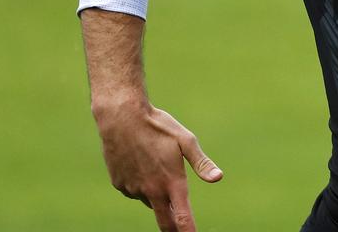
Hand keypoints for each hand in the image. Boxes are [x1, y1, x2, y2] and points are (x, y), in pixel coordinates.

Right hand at [95, 101, 222, 231]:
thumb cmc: (158, 126)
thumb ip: (201, 163)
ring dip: (156, 197)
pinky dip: (140, 185)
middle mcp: (151, 191)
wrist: (121, 117)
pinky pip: (134, 191)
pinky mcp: (119, 185)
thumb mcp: (185, 140)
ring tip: (156, 168)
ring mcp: (133, 189)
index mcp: (171, 182)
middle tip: (180, 229)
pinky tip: (140, 164)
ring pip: (149, 202)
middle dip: (174, 230)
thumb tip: (218, 178)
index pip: (183, 218)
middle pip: (165, 223)